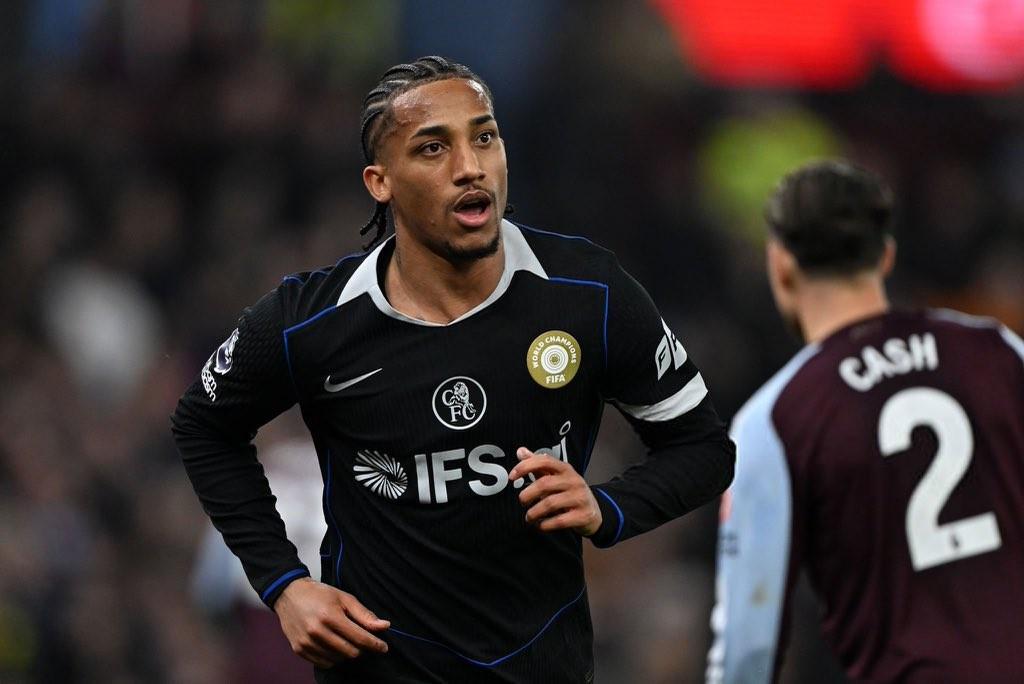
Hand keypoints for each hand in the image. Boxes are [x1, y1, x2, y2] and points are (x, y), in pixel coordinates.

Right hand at [272, 578, 389, 667]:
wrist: (289, 594)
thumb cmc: (319, 594)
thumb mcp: (344, 598)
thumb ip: (364, 614)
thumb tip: (385, 626)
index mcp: (330, 616)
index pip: (359, 638)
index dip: (375, 645)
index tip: (384, 647)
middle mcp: (317, 632)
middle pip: (350, 652)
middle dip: (361, 648)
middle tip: (361, 639)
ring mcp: (306, 642)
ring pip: (338, 660)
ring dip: (346, 653)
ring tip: (344, 638)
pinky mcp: (299, 650)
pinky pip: (324, 663)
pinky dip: (333, 658)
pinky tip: (333, 645)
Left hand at [507, 448, 601, 535]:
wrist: (594, 513)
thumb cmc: (569, 492)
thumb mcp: (556, 477)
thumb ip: (538, 465)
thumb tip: (520, 451)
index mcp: (565, 469)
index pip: (544, 461)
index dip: (525, 467)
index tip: (511, 477)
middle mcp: (574, 481)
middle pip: (544, 484)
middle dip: (527, 495)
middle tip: (521, 502)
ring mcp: (580, 498)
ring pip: (550, 504)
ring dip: (534, 512)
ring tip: (529, 517)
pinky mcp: (583, 515)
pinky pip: (560, 521)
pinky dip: (546, 524)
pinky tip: (540, 525)